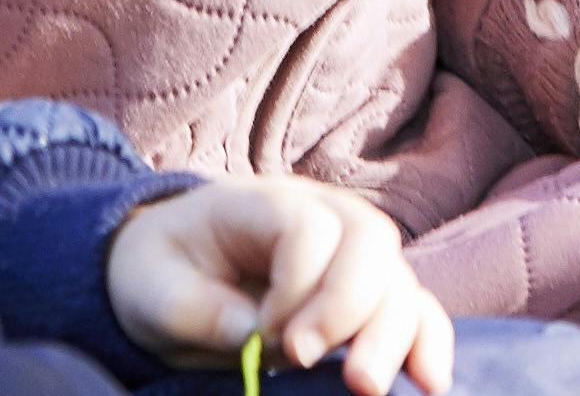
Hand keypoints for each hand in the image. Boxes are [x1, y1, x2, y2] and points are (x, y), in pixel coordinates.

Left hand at [108, 176, 450, 393]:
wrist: (171, 267)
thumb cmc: (161, 271)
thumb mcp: (150, 289)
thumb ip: (197, 309)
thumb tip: (253, 334)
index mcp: (263, 202)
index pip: (307, 230)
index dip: (293, 287)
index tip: (259, 333)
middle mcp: (323, 215)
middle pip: (370, 244)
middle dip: (350, 309)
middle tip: (305, 361)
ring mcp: (352, 254)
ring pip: (399, 280)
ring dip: (394, 334)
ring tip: (365, 386)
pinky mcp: (369, 294)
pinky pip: (416, 309)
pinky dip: (428, 342)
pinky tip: (430, 381)